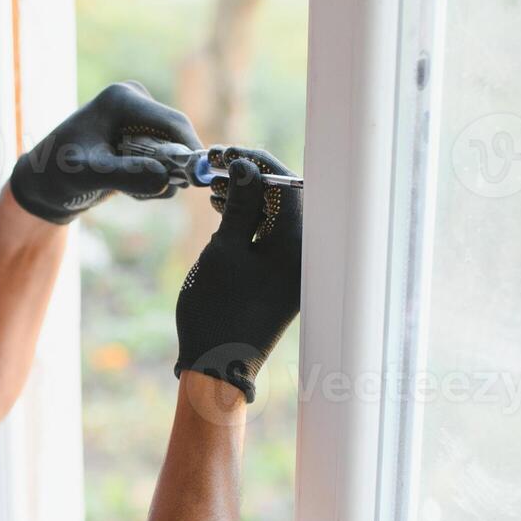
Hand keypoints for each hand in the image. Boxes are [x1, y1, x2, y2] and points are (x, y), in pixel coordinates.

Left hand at [8, 80, 201, 224]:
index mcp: (123, 99)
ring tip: (125, 189)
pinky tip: (126, 185)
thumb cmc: (57, 174)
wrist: (42, 183)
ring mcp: (139, 119)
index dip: (190, 152)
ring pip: (173, 153)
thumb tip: (166, 178)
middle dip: (170, 170)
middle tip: (145, 193)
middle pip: (177, 138)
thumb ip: (125, 176)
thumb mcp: (87, 176)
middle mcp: (135, 102)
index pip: (173, 123)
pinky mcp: (140, 136)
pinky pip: (164, 161)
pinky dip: (152, 178)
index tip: (196, 182)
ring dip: (159, 178)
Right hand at [173, 145, 302, 403]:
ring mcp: (296, 270)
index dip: (258, 163)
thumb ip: (241, 205)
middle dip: (253, 178)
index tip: (229, 153)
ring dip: (250, 198)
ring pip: (278, 217)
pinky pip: (273, 237)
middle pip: (287, 199)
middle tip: (219, 167)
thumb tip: (248, 167)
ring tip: (215, 188)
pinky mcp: (284, 279)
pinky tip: (224, 210)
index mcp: (297, 248)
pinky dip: (252, 221)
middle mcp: (306, 257)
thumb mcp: (223, 250)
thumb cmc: (216, 310)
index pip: (288, 186)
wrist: (216, 367)